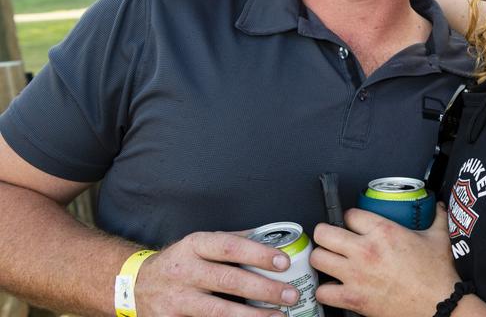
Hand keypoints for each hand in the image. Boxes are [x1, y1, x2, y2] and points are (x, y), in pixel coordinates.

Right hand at [134, 230, 296, 316]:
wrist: (134, 285)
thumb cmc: (178, 262)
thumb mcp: (199, 243)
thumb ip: (231, 241)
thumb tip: (271, 237)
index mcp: (194, 246)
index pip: (230, 247)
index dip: (258, 254)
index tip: (283, 262)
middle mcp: (184, 271)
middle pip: (228, 281)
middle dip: (264, 289)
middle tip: (290, 294)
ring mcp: (176, 299)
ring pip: (218, 311)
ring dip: (252, 316)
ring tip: (278, 316)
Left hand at [312, 205, 459, 316]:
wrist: (438, 305)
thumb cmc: (436, 275)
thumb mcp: (439, 238)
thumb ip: (437, 218)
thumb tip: (440, 208)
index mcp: (384, 232)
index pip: (350, 214)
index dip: (350, 217)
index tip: (353, 223)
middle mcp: (366, 251)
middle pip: (324, 233)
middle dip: (326, 233)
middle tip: (331, 238)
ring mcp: (356, 275)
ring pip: (318, 258)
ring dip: (322, 258)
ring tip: (329, 260)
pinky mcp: (353, 298)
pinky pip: (322, 291)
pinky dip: (325, 290)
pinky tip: (334, 287)